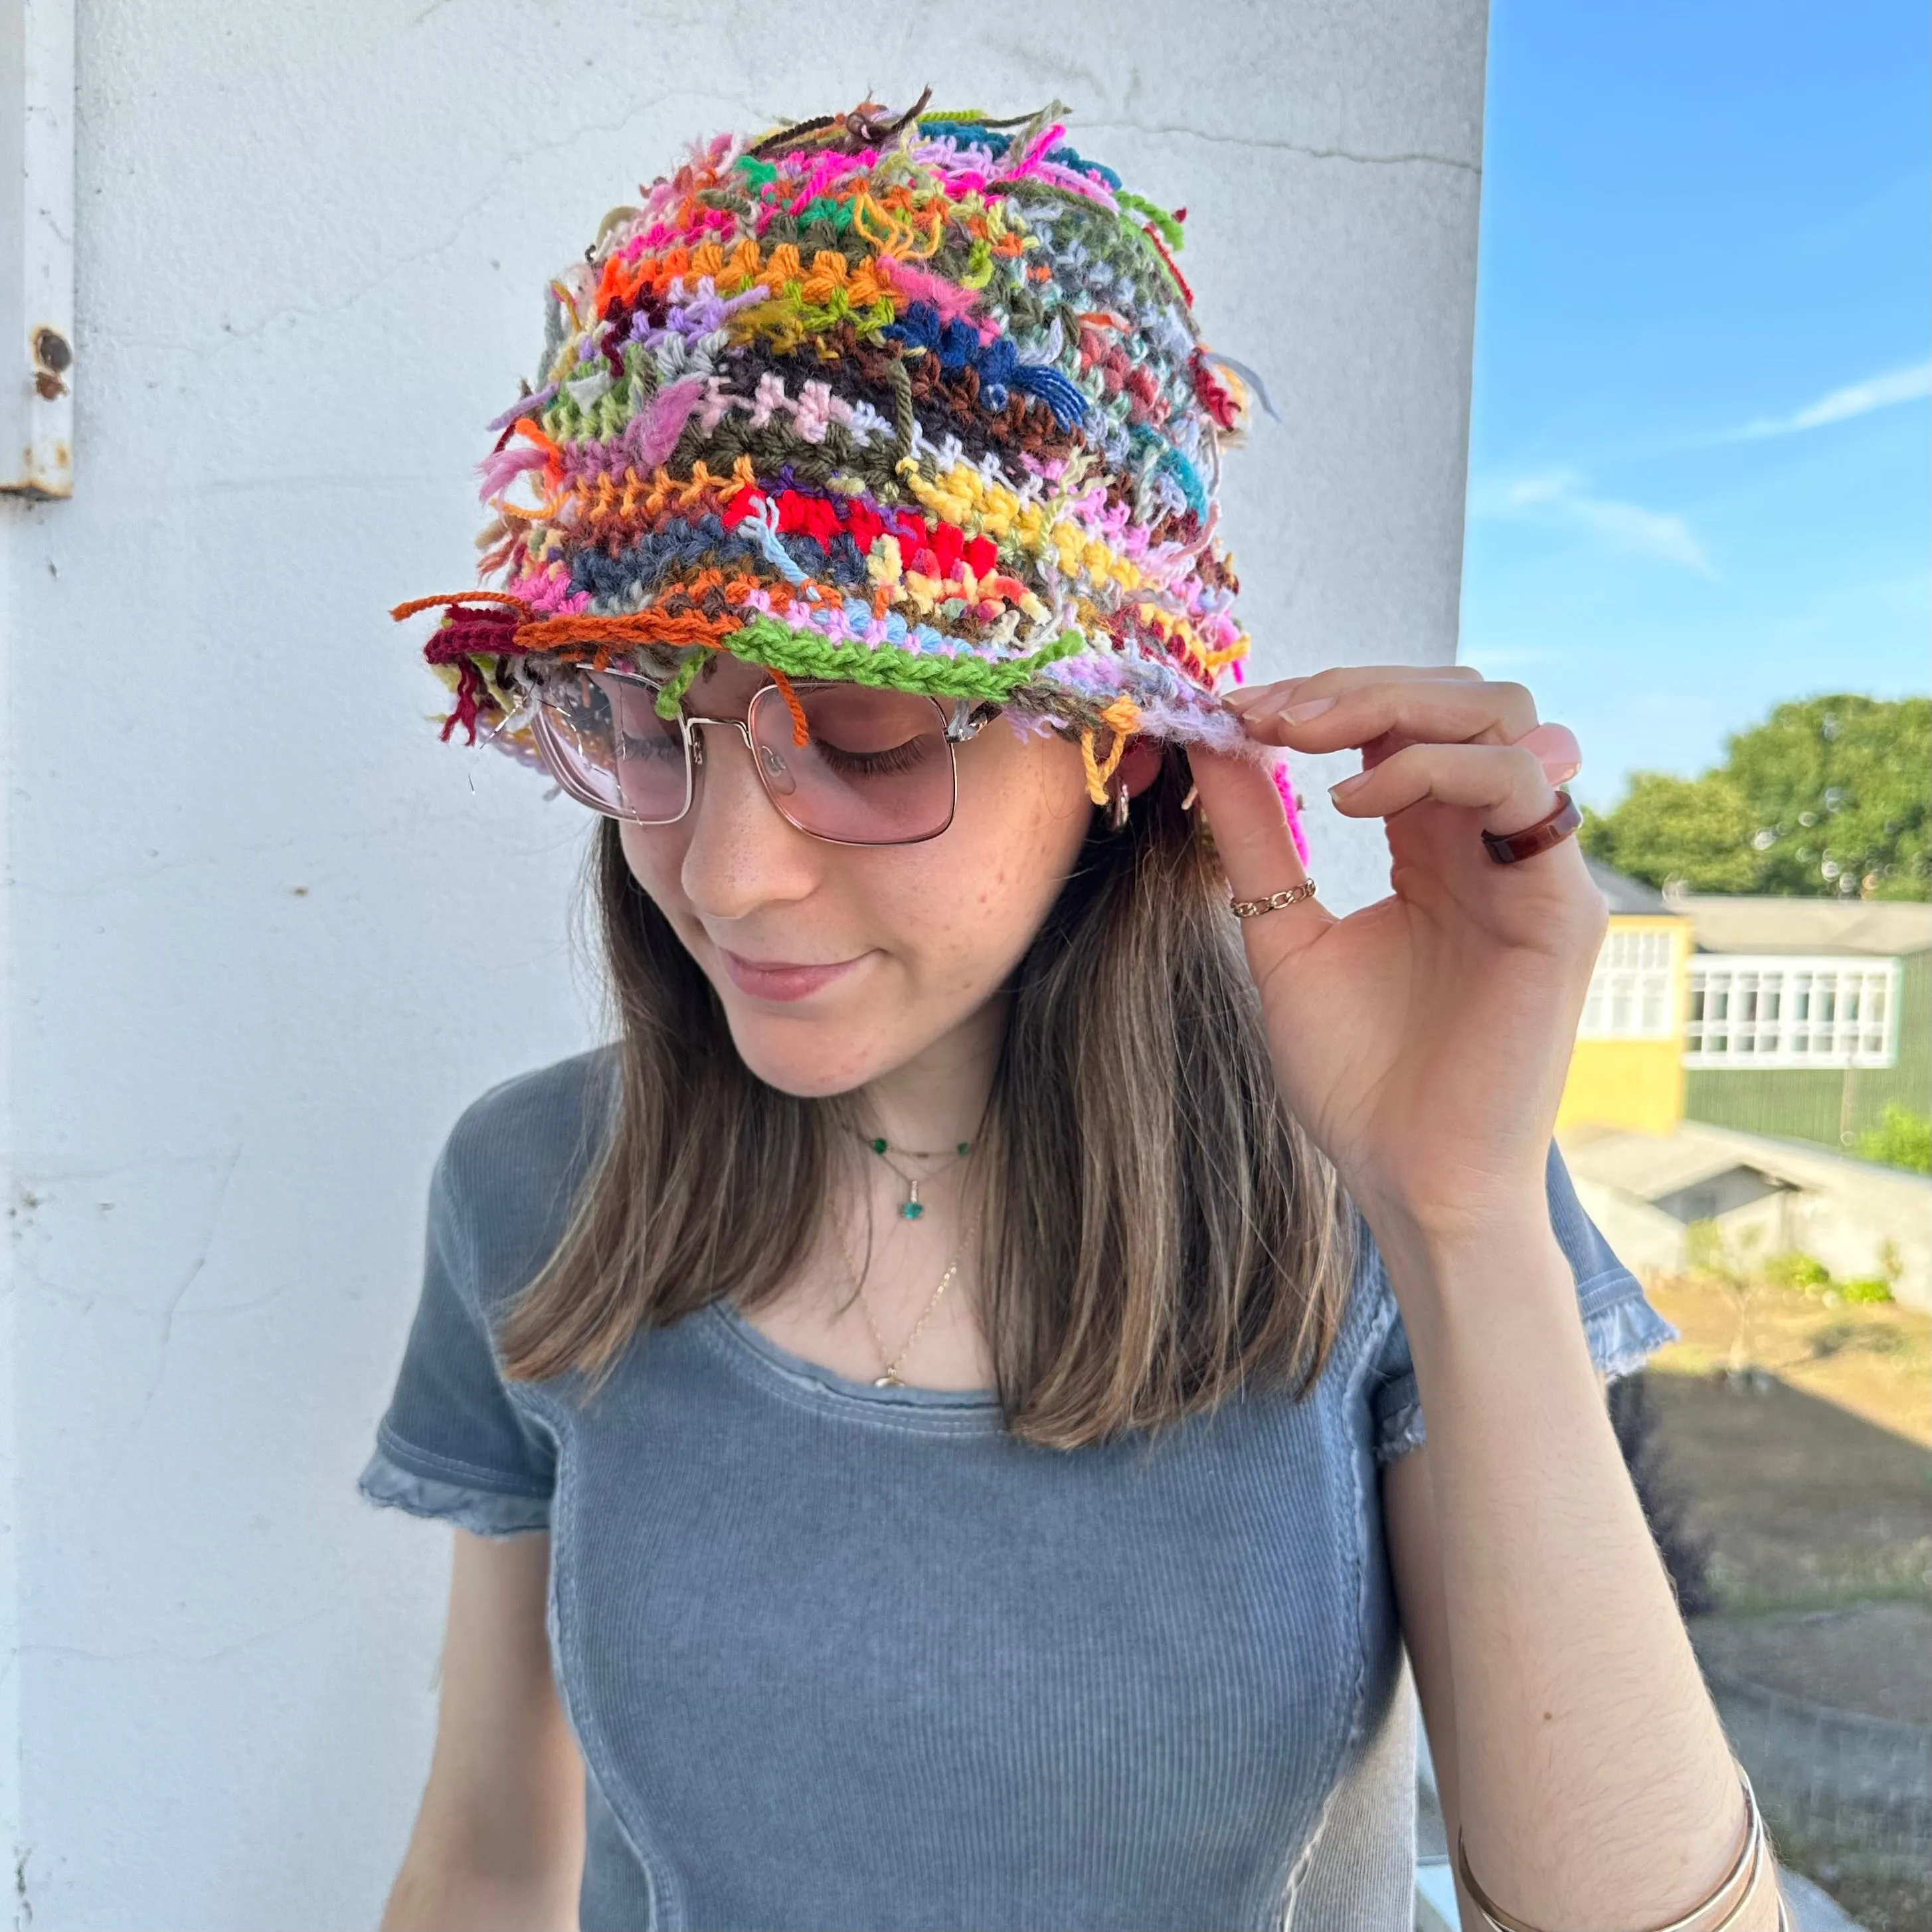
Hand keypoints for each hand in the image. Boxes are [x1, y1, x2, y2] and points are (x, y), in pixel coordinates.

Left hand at [1189, 665, 1606, 1246]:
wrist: (1409, 1180)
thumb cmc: (1360, 1079)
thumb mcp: (1284, 935)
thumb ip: (1259, 839)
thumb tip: (1215, 744)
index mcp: (1433, 846)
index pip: (1402, 723)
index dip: (1320, 697)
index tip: (1232, 709)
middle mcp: (1491, 844)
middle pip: (1460, 698)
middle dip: (1354, 685)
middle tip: (1265, 711)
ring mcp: (1533, 869)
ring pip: (1503, 718)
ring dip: (1393, 706)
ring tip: (1301, 741)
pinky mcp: (1561, 907)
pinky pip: (1520, 790)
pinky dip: (1435, 768)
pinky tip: (1354, 802)